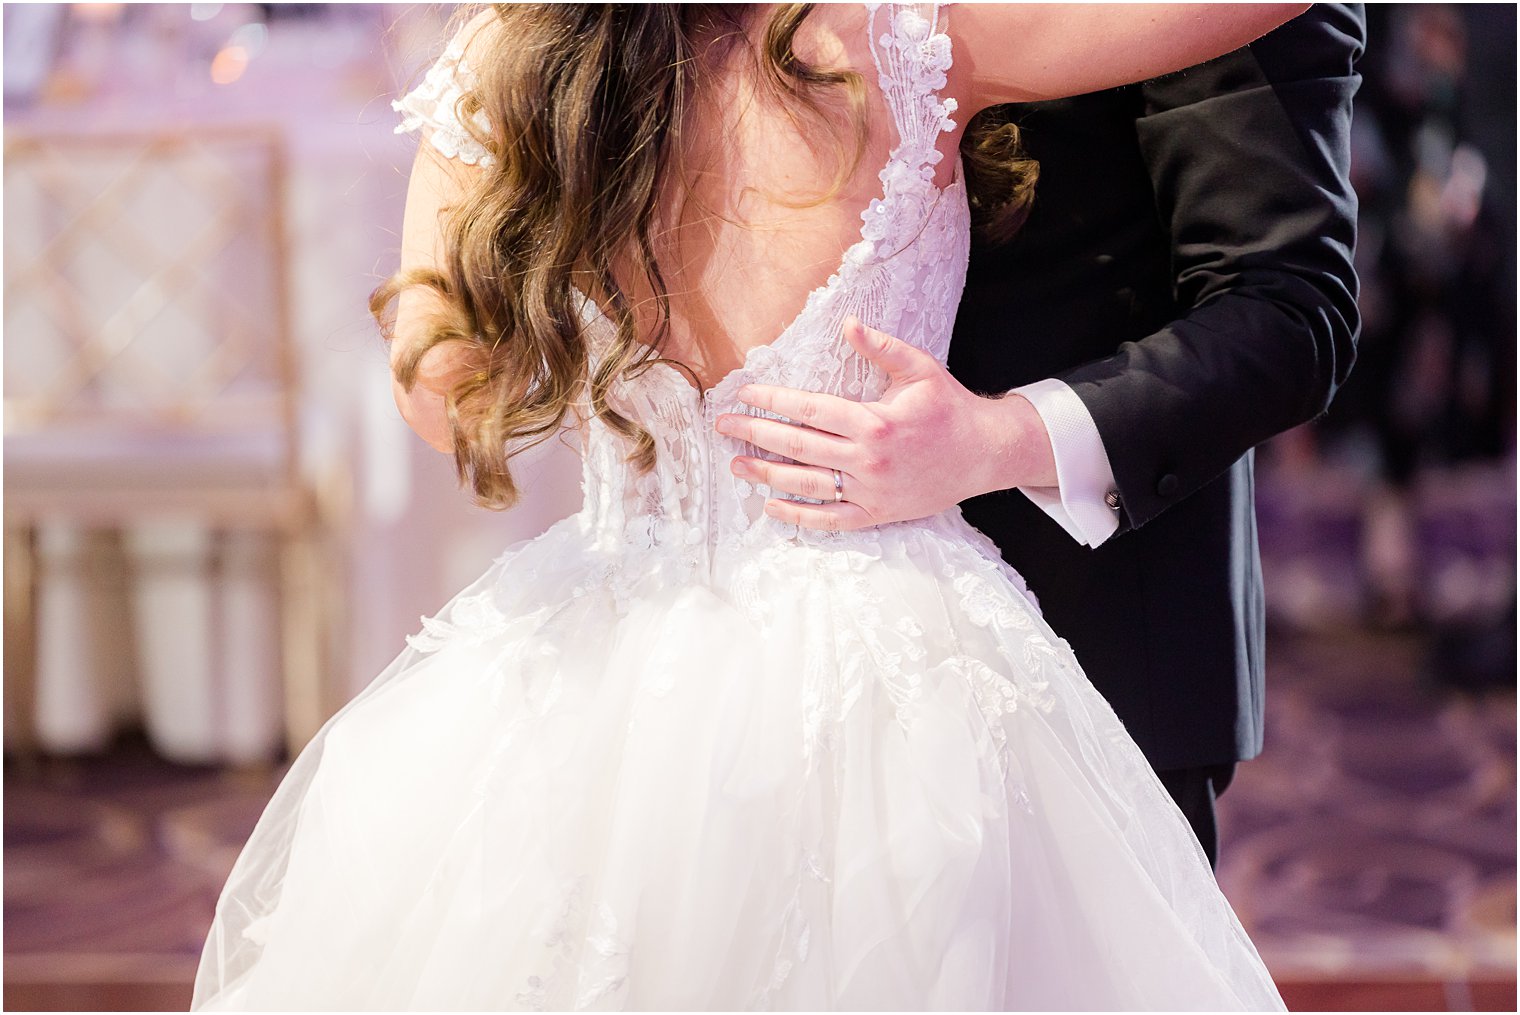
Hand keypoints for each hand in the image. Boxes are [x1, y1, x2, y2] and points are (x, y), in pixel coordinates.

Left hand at [713, 318, 1057, 530]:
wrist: (984, 454)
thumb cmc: (949, 408)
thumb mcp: (920, 369)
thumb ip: (882, 347)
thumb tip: (847, 323)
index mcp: (874, 421)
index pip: (809, 410)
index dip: (772, 402)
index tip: (744, 396)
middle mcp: (868, 459)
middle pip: (797, 446)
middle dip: (755, 435)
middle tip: (723, 428)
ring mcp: (871, 491)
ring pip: (807, 484)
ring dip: (767, 475)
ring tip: (737, 465)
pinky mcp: (877, 515)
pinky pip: (830, 519)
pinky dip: (798, 517)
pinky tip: (771, 508)